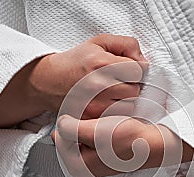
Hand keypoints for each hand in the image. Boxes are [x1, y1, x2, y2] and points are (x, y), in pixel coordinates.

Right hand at [29, 34, 146, 117]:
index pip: (139, 69)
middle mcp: (98, 85)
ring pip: (129, 105)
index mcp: (102, 64)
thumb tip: (144, 61)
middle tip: (118, 81)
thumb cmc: (77, 61)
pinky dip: (116, 111)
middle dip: (131, 84)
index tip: (127, 69)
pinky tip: (107, 103)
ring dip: (125, 99)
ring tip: (111, 92)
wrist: (49, 81)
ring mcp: (95, 105)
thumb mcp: (100, 42)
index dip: (136, 68)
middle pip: (136, 89)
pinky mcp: (92, 119)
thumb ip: (126, 44)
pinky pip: (118, 118)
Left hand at [54, 115, 193, 176]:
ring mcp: (94, 157)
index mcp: (78, 166)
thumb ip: (70, 128)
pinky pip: (92, 132)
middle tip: (97, 117)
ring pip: (80, 131)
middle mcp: (84, 165)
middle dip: (79, 122)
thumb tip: (61, 122)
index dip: (69, 121)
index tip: (83, 115)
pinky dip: (98, 124)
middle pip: (69, 134)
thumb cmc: (131, 141)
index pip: (58, 136)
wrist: (155, 143)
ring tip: (106, 119)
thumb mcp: (95, 133)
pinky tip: (110, 121)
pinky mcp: (103, 149)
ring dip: (89, 121)